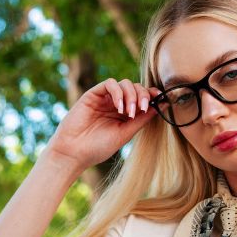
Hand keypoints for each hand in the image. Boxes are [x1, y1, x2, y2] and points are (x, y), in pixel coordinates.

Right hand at [43, 78, 160, 170]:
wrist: (74, 153)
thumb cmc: (98, 147)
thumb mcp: (125, 133)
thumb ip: (141, 119)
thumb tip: (161, 105)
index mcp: (126, 113)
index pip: (142, 97)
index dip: (152, 95)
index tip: (161, 99)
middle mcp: (117, 104)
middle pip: (136, 88)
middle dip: (143, 95)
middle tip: (142, 109)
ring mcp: (105, 98)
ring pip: (124, 83)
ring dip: (131, 95)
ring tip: (128, 112)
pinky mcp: (93, 94)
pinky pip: (109, 84)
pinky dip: (118, 92)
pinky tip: (118, 106)